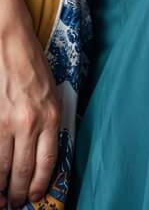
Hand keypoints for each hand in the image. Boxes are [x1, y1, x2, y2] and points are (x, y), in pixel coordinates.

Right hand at [0, 0, 59, 206]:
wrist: (11, 46)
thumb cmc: (35, 68)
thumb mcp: (52, 94)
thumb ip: (48, 122)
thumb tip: (42, 151)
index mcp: (52, 116)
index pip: (48, 160)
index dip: (41, 183)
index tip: (36, 196)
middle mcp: (31, 123)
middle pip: (24, 169)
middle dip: (19, 192)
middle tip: (15, 204)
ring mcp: (9, 123)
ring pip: (4, 167)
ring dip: (2, 188)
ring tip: (1, 200)